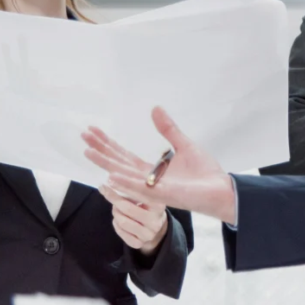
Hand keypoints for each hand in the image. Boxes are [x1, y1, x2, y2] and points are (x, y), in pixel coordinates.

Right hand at [83, 107, 236, 223]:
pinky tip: (111, 175)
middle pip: (118, 164)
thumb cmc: (204, 173)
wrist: (221, 190)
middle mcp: (147, 181)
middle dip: (101, 150)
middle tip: (83, 136)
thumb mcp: (184, 145)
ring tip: (89, 152)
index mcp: (150, 171)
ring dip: (106, 164)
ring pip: (124, 175)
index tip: (93, 130)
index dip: (108, 144)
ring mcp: (153, 189)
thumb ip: (168, 130)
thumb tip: (155, 109)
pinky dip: (126, 182)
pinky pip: (141, 188)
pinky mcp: (164, 195)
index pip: (123, 156)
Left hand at [98, 184, 168, 255]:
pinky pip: (120, 232)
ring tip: (116, 207)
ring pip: (121, 221)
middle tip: (106, 191)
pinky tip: (119, 219)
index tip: (110, 179)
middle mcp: (154, 221)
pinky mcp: (138, 244)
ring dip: (115, 212)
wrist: (158, 230)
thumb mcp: (150, 197)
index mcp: (159, 206)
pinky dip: (116, 223)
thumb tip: (117, 181)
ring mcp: (147, 234)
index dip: (123, 186)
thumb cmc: (151, 207)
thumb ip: (138, 190)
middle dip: (114, 199)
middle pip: (127, 208)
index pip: (139, 194)